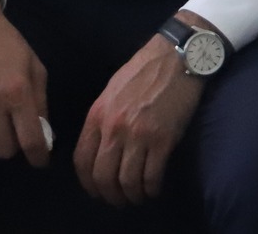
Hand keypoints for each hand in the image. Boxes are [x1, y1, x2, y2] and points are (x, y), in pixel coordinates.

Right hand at [0, 0, 50, 166]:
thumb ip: (40, 101)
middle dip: (14, 146)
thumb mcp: (34, 66)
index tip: (39, 160)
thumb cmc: (6, 43)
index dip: (38, 157)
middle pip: (5, 150)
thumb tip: (44, 134)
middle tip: (15, 132)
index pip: (30, 140)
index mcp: (17, 92)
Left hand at [74, 26, 206, 205]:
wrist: (176, 57)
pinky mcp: (163, 139)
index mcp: (98, 115)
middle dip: (110, 195)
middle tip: (118, 200)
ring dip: (132, 195)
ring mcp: (139, 135)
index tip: (96, 190)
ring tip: (137, 197)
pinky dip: (151, 189)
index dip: (88, 183)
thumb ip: (102, 118)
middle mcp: (114, 128)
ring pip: (127, 180)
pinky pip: (152, 176)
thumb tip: (99, 145)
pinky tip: (154, 189)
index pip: (82, 160)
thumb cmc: (143, 70)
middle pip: (103, 176)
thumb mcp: (112, 90)